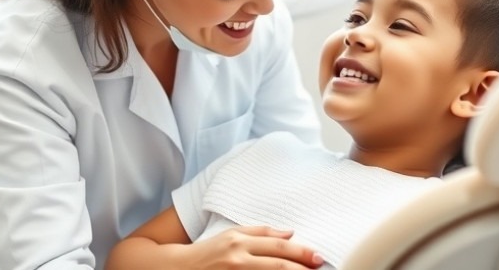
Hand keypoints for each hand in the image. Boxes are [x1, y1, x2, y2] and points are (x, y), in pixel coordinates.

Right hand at [186, 225, 323, 268]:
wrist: (179, 268)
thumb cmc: (208, 251)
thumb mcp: (231, 234)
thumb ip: (261, 233)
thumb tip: (290, 234)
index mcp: (239, 241)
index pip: (277, 247)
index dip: (300, 252)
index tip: (317, 257)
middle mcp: (237, 258)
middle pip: (277, 265)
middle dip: (302, 268)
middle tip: (319, 269)